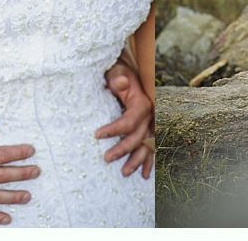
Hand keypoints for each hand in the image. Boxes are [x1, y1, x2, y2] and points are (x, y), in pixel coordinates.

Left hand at [97, 62, 153, 178]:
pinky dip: (148, 162)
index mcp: (142, 103)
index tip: (97, 135)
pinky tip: (145, 175)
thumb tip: (120, 82)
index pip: (129, 121)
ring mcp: (150, 124)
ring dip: (137, 161)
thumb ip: (118, 78)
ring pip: (147, 146)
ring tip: (125, 173)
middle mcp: (149, 116)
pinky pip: (150, 148)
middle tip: (106, 158)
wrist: (126, 74)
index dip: (114, 130)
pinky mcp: (148, 129)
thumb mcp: (117, 72)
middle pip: (138, 137)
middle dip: (123, 150)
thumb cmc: (118, 74)